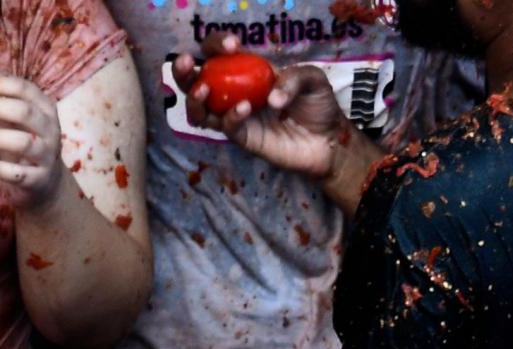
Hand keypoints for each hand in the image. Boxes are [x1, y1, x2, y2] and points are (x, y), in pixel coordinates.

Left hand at [0, 71, 64, 211]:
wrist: (47, 181)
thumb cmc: (27, 141)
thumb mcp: (18, 117)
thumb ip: (5, 95)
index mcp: (46, 109)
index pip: (23, 89)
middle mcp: (51, 130)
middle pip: (24, 112)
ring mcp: (47, 156)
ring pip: (23, 143)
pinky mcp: (39, 179)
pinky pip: (18, 174)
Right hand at [173, 36, 344, 177]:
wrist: (330, 140)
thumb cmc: (318, 104)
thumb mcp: (313, 78)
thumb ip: (294, 78)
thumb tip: (270, 97)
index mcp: (245, 70)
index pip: (219, 53)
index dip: (217, 45)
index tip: (232, 45)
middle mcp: (234, 93)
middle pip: (195, 80)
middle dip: (183, 70)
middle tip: (186, 62)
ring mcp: (236, 117)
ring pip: (200, 109)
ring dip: (194, 99)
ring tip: (204, 90)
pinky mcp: (244, 138)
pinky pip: (226, 127)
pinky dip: (230, 117)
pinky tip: (244, 108)